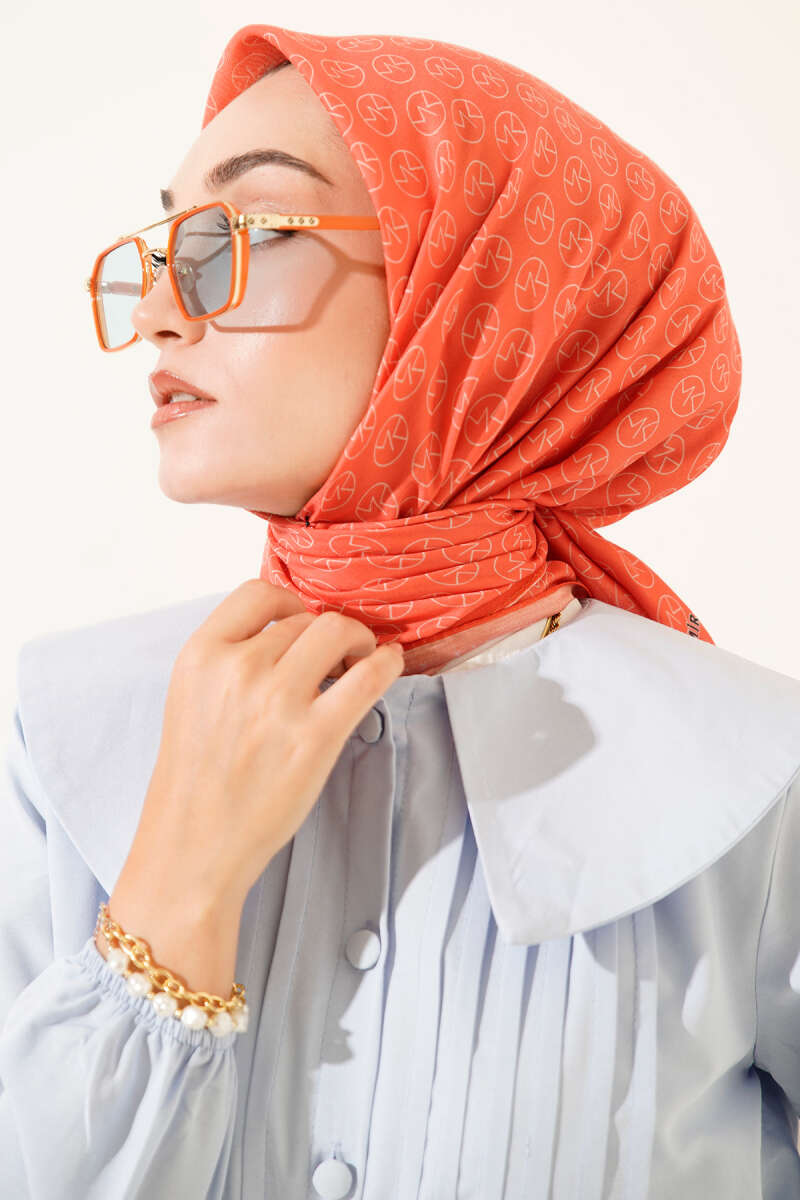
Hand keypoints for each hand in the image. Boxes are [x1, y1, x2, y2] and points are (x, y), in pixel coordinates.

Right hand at [135, 578, 403, 905]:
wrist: (193, 845)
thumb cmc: (197, 777)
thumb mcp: (192, 697)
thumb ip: (230, 658)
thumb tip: (291, 630)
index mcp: (201, 655)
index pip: (258, 593)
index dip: (289, 603)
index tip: (302, 623)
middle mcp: (239, 668)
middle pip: (305, 618)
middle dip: (326, 635)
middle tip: (336, 660)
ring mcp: (278, 700)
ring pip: (337, 631)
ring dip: (356, 641)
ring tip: (355, 666)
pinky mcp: (316, 735)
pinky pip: (370, 674)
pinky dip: (387, 661)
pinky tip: (388, 665)